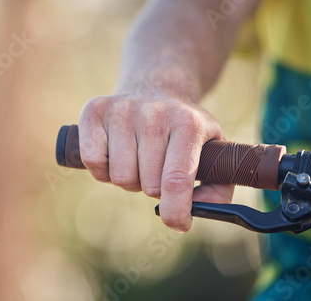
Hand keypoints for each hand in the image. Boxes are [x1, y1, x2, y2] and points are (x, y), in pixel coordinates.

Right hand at [78, 92, 233, 231]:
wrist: (155, 86)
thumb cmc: (184, 129)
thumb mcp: (212, 149)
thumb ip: (217, 187)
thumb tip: (194, 210)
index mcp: (188, 124)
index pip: (176, 179)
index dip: (175, 210)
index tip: (177, 224)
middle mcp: (154, 113)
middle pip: (146, 184)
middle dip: (151, 187)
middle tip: (155, 170)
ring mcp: (122, 109)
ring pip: (119, 176)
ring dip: (128, 179)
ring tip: (137, 161)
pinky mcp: (94, 111)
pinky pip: (93, 161)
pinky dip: (102, 170)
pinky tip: (114, 155)